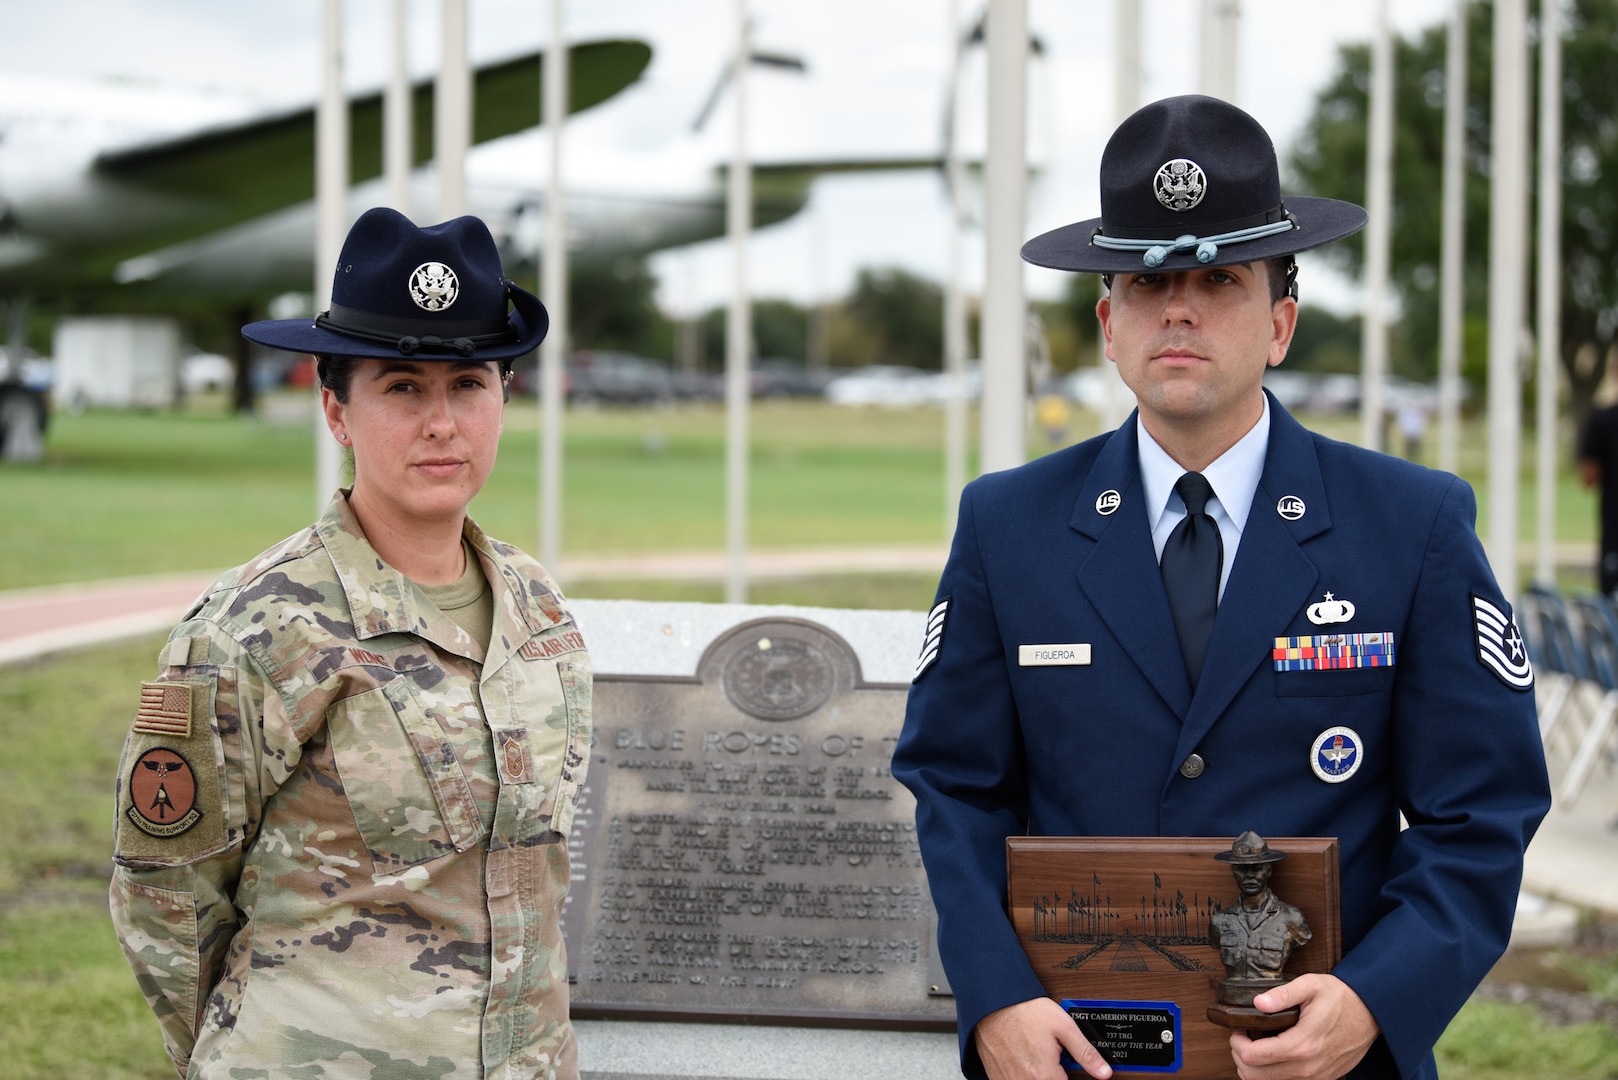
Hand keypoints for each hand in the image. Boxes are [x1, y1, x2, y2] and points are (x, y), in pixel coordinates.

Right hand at [976, 996, 1112, 1079]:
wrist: (992, 1001)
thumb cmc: (1025, 1010)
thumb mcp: (1063, 1026)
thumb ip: (1085, 1053)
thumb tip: (1104, 1072)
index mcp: (1044, 1074)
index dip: (1071, 1077)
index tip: (1066, 1067)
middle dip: (1055, 1075)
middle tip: (1054, 1059)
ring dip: (1039, 1074)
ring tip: (1039, 1057)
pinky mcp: (997, 1077)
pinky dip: (1023, 1075)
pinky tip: (1025, 1061)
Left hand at [1228, 974, 1378, 1079]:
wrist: (1370, 1014)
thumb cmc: (1340, 998)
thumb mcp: (1311, 985)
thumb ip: (1282, 994)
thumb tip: (1258, 1003)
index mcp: (1301, 1044)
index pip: (1253, 1057)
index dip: (1237, 1044)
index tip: (1239, 1031)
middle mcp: (1307, 1067)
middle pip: (1255, 1076)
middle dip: (1241, 1058)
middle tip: (1244, 1039)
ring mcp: (1315, 1077)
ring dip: (1256, 1069)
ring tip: (1257, 1047)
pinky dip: (1273, 1074)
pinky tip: (1275, 1056)